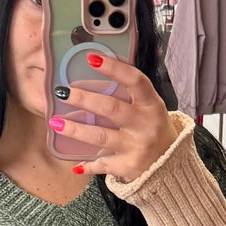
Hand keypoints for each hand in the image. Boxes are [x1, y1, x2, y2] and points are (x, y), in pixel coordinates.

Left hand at [47, 53, 183, 183]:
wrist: (170, 164)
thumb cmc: (152, 127)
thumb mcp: (149, 107)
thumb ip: (129, 92)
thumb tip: (95, 68)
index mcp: (151, 104)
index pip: (135, 81)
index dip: (114, 68)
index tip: (91, 59)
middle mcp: (145, 124)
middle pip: (111, 108)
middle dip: (83, 99)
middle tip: (62, 92)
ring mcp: (137, 147)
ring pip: (100, 136)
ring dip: (75, 129)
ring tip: (55, 123)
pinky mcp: (128, 166)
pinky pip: (102, 164)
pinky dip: (87, 165)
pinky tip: (74, 164)